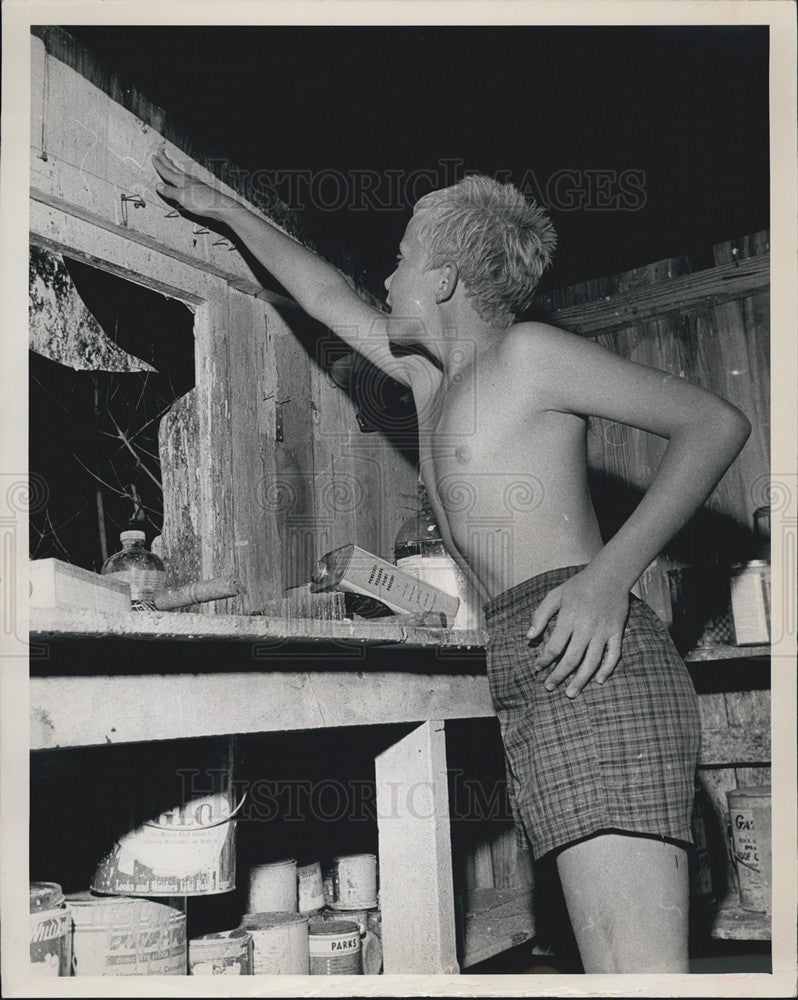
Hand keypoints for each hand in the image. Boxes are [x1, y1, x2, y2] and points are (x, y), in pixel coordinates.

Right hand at [152, 147, 232, 220]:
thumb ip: (170, 191)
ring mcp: (196, 184)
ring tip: (171, 163)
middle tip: (160, 151)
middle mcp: (189, 180)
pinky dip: (183, 176)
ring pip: (181, 173)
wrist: (222, 207)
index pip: (167, 172)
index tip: (154, 157)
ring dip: (174, 167)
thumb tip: (158, 185)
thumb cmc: (202, 202)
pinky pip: (188, 180)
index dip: (160, 165)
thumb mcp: (182, 197)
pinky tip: (186, 179)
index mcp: (182, 181)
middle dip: (166, 160)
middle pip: (174, 168)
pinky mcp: (202, 190)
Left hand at [525, 569, 629, 696]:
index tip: (538, 668)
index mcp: (569, 619)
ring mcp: (603, 632)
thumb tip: (529, 636)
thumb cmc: (578, 586)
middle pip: (571, 659)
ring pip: (592, 663)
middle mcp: (586, 628)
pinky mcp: (616, 633)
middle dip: (559, 676)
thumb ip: (540, 615)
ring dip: (580, 680)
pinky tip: (598, 680)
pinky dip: (607, 669)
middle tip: (549, 687)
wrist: (609, 576)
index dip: (544, 660)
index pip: (554, 647)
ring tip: (571, 693)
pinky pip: (613, 656)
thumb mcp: (555, 595)